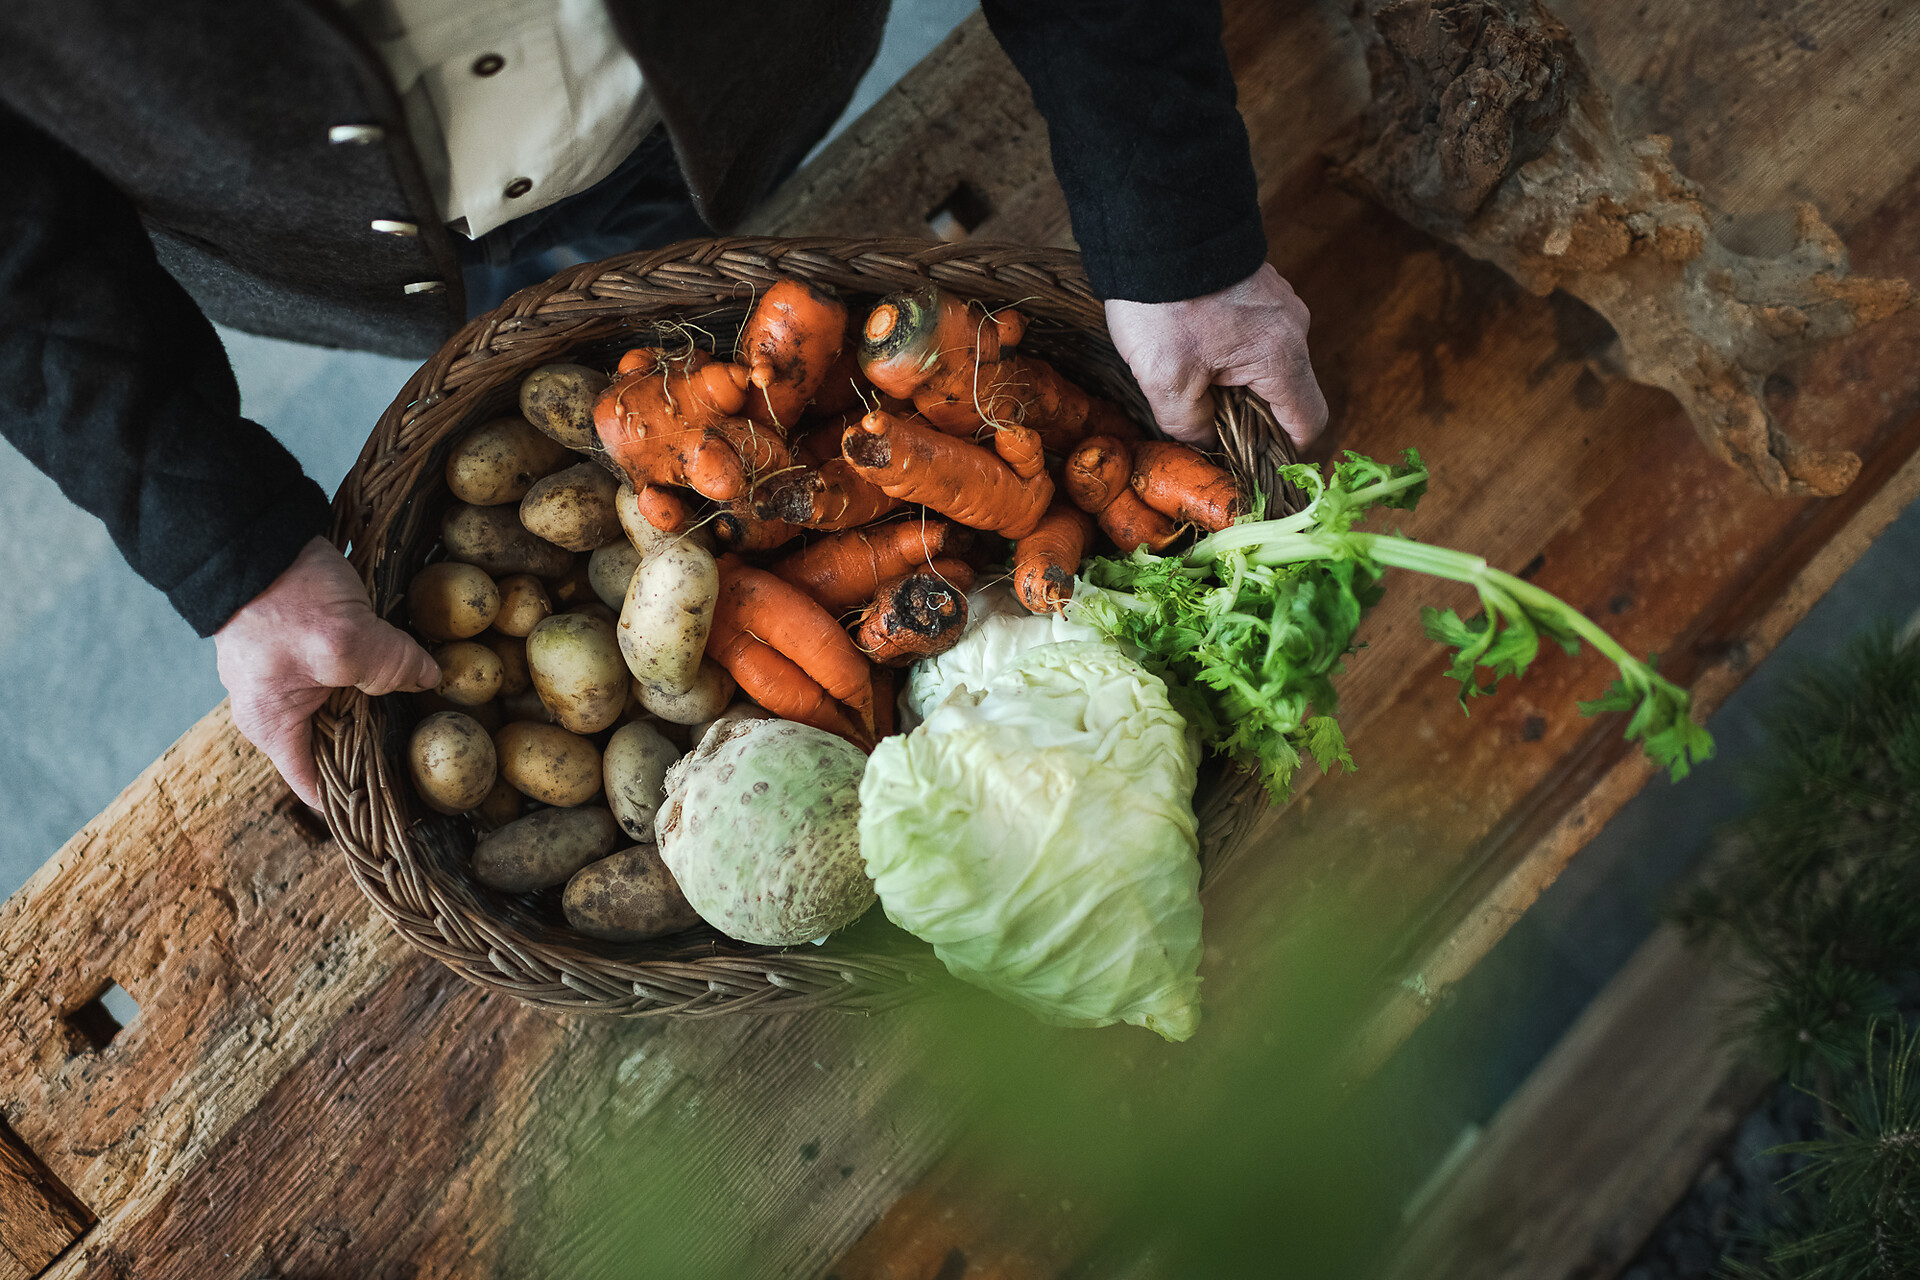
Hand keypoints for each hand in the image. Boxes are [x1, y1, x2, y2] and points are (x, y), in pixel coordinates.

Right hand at [214, 536, 439, 808]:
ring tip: (429, 709)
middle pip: (337, 749)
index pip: (319, 789)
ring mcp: (286, 676)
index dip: (361, 805)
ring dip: (381, 704)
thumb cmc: (282, 595)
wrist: (250, 532)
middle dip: (382, 748)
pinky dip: (374, 673)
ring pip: (345, 708)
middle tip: (434, 751)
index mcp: (272, 727)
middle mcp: (275, 710)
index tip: (409, 806)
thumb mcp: (344, 641)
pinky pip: (344, 675)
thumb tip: (430, 679)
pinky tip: (409, 666)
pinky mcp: (301, 646)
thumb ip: (391, 667)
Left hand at [1105, 262, 1327, 450]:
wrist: (1152, 224)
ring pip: (1268, 364)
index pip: (1308, 423)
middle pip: (1286, 394)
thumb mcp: (1165, 379)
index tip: (1245, 458)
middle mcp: (1293, 328)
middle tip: (1202, 418)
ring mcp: (1278, 303)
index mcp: (1281, 355)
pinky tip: (1190, 347)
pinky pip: (1254, 335)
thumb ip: (1189, 425)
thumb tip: (1203, 442)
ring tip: (1189, 377)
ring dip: (1235, 381)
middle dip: (1248, 416)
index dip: (1282, 451)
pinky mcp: (1257, 287)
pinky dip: (1229, 352)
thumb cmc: (1162, 303)